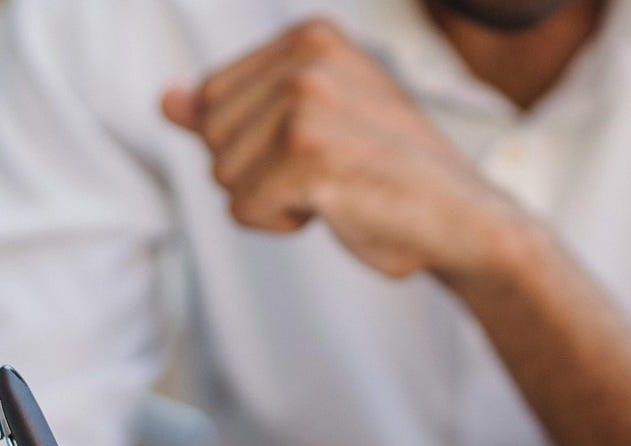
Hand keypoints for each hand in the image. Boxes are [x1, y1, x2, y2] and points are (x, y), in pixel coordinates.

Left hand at [162, 19, 530, 277]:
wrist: (463, 221)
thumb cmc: (388, 177)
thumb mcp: (309, 129)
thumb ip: (236, 112)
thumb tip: (166, 101)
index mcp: (311, 36)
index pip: (212, 98)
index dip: (254, 144)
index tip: (323, 148)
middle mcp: (308, 57)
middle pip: (211, 136)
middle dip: (257, 173)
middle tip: (332, 173)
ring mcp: (307, 100)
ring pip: (222, 175)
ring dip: (272, 201)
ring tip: (338, 188)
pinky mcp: (307, 152)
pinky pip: (243, 209)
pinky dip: (282, 223)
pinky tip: (338, 208)